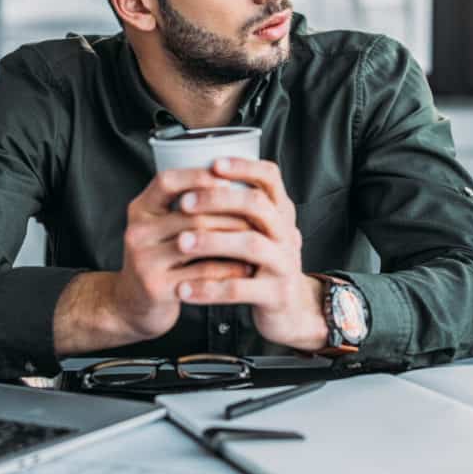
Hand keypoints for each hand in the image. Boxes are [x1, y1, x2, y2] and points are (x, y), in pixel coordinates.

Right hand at [112, 168, 253, 339]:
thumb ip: (184, 207)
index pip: (167, 182)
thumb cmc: (158, 259)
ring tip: (256, 239)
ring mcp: (145, 261)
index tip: (229, 180)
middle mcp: (138, 233)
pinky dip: (229, 268)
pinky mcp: (157, 288)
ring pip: (198, 243)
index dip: (198, 177)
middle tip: (257, 216)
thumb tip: (234, 182)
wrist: (134, 303)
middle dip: (229, 214)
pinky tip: (245, 267)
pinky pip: (202, 273)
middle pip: (190, 215)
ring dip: (233, 240)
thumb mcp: (160, 227)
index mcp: (140, 210)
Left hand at [172, 158, 328, 351]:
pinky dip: (209, 289)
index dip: (243, 167)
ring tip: (181, 243)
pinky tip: (184, 289)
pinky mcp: (275, 295)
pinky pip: (239, 289)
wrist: (291, 310)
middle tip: (184, 203)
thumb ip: (239, 209)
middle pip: (257, 206)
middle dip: (218, 200)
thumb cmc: (264, 263)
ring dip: (212, 241)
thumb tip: (196, 176)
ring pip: (250, 244)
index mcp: (280, 212)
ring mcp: (284, 263)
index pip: (270, 177)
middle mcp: (286, 233)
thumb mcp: (259, 232)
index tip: (213, 163)